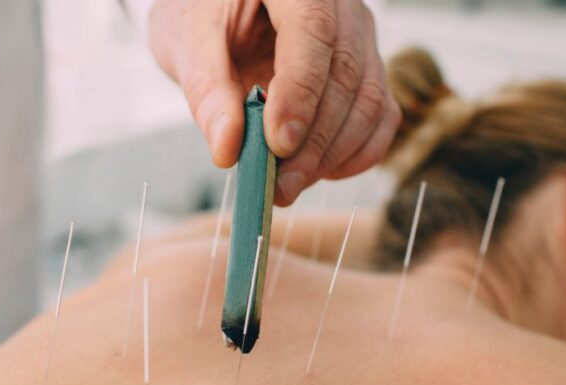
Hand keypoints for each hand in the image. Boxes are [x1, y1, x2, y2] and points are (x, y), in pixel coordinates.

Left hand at [149, 0, 400, 204]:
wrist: (218, 6)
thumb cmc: (201, 11)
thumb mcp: (185, 39)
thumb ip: (206, 89)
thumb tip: (227, 149)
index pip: (313, 33)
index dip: (301, 93)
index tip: (278, 144)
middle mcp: (340, 5)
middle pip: (347, 75)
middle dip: (315, 141)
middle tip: (278, 186)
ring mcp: (359, 37)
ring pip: (370, 101)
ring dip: (333, 155)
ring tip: (287, 186)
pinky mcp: (366, 70)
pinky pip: (380, 117)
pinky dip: (354, 153)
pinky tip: (317, 173)